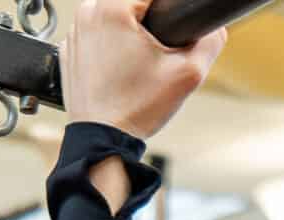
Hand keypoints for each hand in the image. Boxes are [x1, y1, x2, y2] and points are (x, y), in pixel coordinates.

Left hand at [61, 0, 227, 140]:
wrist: (102, 141)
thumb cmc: (136, 109)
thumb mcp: (188, 74)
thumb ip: (211, 40)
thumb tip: (214, 26)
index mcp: (112, 8)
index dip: (169, 8)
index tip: (172, 29)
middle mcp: (87, 13)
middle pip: (132, 0)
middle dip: (150, 18)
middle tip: (158, 47)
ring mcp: (74, 31)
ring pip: (111, 12)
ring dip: (129, 26)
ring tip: (140, 57)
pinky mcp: (69, 49)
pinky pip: (95, 32)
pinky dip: (109, 42)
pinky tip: (120, 65)